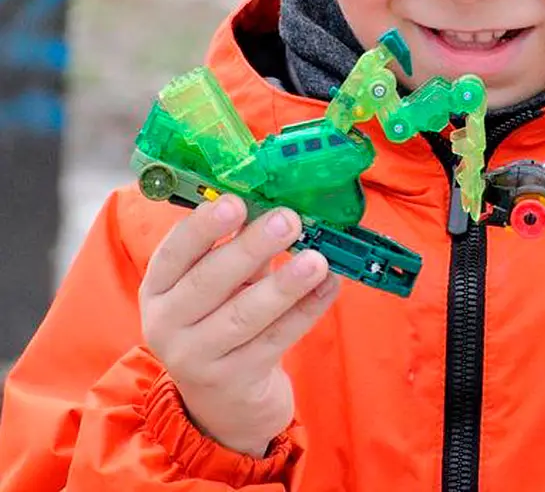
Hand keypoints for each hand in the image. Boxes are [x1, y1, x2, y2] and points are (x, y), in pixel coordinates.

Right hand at [140, 194, 340, 456]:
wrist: (224, 400)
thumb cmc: (222, 317)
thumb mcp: (222, 280)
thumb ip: (239, 243)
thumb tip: (276, 198)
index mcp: (159, 287)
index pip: (173, 253)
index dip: (202, 227)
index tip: (234, 201)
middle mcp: (167, 325)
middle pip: (208, 282)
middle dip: (251, 247)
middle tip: (288, 220)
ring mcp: (197, 359)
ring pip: (244, 316)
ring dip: (284, 285)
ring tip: (317, 259)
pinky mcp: (235, 382)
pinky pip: (276, 340)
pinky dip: (306, 310)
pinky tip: (330, 285)